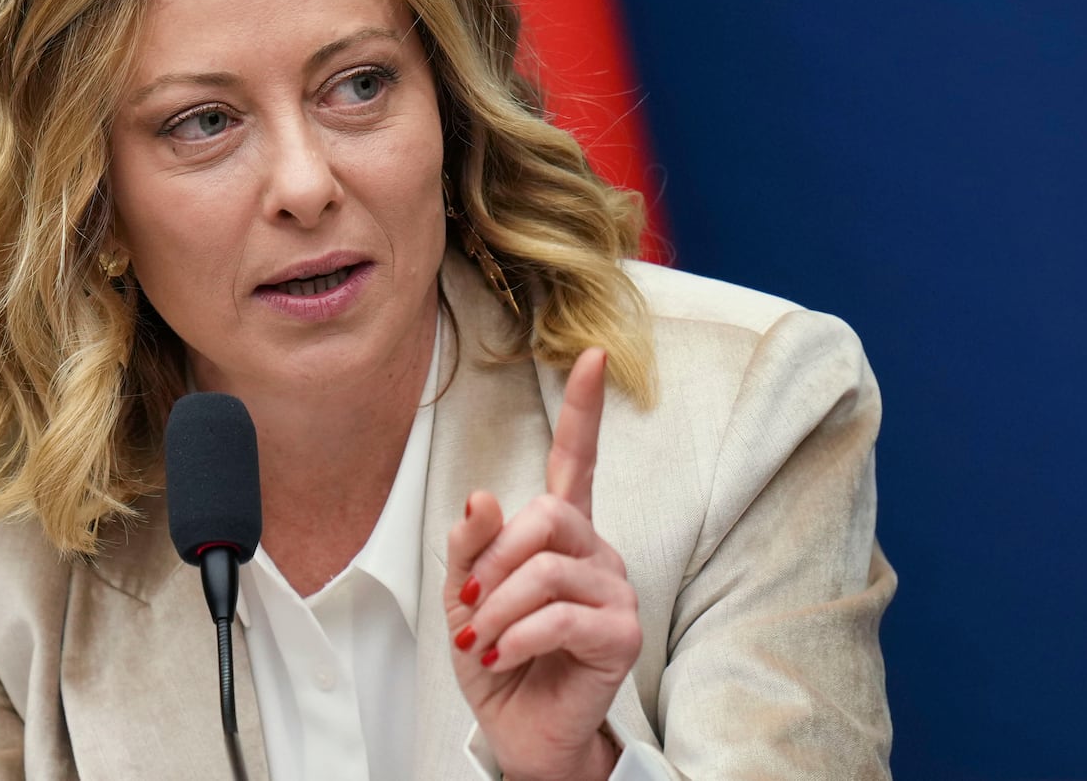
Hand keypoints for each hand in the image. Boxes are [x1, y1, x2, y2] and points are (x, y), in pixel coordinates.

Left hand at [444, 348, 641, 780]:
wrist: (521, 730)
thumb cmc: (498, 657)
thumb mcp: (465, 597)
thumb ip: (470, 547)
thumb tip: (481, 496)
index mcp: (561, 534)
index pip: (578, 459)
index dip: (583, 408)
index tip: (590, 355)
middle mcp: (595, 552)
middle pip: (548, 514)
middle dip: (495, 559)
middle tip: (467, 605)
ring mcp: (614, 590)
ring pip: (549, 567)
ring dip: (496, 608)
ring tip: (478, 639)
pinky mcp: (622, 633)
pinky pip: (561, 616)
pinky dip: (517, 637)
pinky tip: (503, 656)